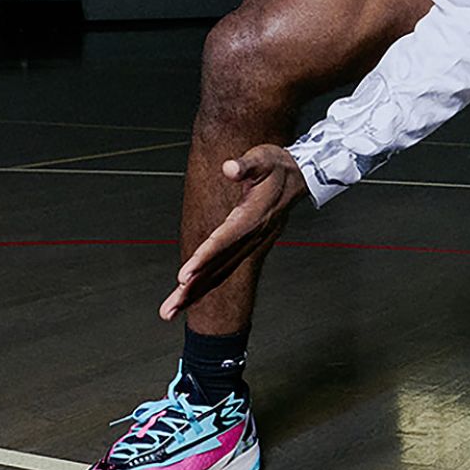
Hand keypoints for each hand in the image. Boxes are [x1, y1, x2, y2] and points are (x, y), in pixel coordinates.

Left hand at [159, 144, 307, 319]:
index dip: (204, 258)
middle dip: (193, 289)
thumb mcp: (263, 159)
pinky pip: (224, 270)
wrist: (301, 176)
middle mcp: (250, 237)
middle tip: (169, 310)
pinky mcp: (247, 247)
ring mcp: (250, 245)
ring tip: (171, 311)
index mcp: (251, 218)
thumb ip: (246, 165)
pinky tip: (191, 295)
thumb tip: (230, 167)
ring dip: (195, 293)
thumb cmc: (277, 167)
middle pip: (218, 267)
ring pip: (220, 273)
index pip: (223, 241)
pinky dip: (207, 284)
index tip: (184, 276)